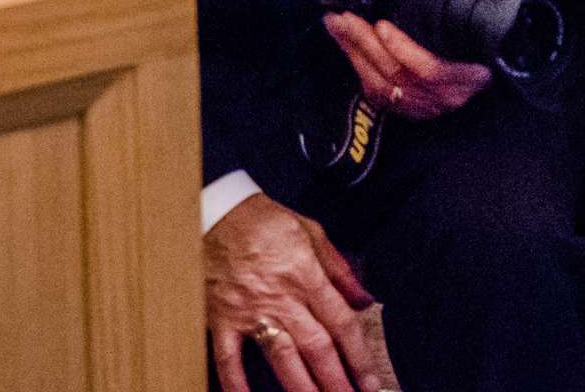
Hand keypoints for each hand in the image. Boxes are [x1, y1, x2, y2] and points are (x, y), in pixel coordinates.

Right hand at [206, 195, 390, 391]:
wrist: (214, 210)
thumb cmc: (261, 219)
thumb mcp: (310, 230)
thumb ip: (338, 267)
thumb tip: (363, 297)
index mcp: (305, 274)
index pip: (340, 323)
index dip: (359, 355)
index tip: (370, 379)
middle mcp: (280, 297)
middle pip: (316, 347)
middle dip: (337, 381)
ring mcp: (249, 310)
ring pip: (281, 357)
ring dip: (302, 388)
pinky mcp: (221, 318)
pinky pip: (229, 358)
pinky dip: (236, 384)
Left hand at [324, 0, 504, 121]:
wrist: (481, 70)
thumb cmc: (482, 35)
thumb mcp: (487, 5)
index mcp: (471, 73)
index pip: (434, 70)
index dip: (405, 50)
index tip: (382, 25)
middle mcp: (447, 94)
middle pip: (399, 73)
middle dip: (366, 43)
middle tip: (345, 15)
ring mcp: (424, 103)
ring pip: (382, 80)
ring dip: (355, 50)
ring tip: (336, 21)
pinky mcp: (404, 105)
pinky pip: (374, 87)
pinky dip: (354, 60)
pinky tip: (341, 38)